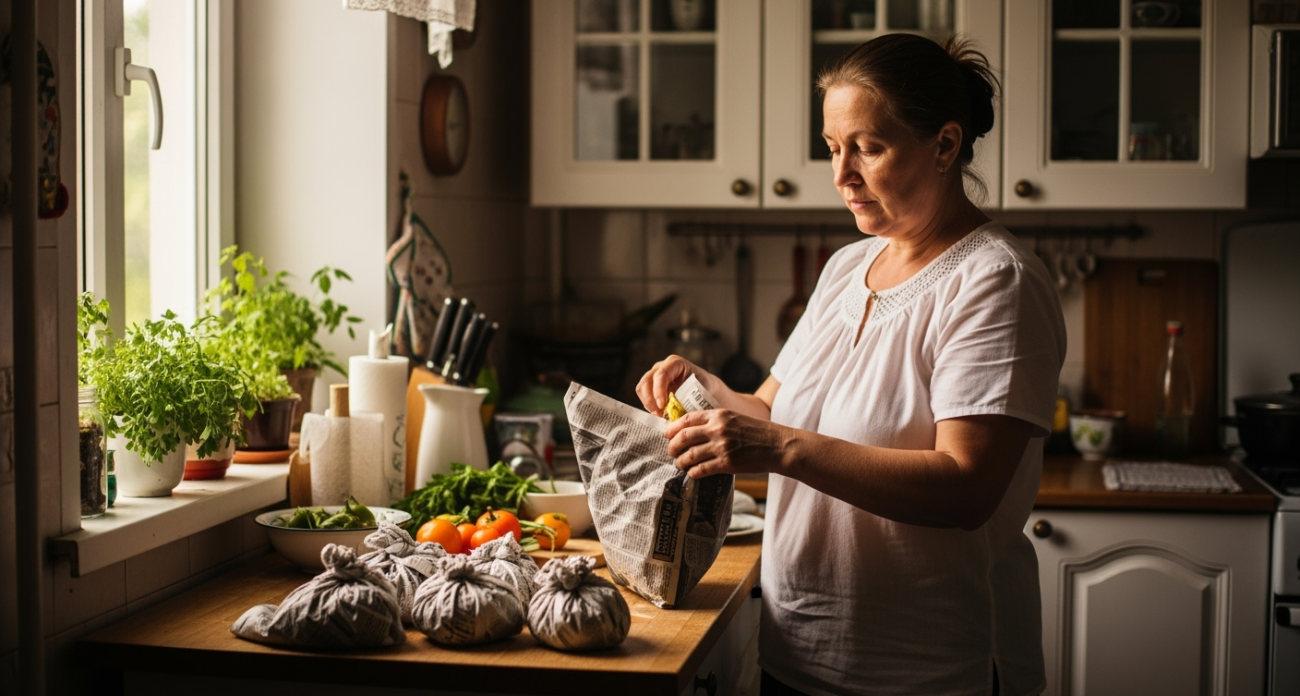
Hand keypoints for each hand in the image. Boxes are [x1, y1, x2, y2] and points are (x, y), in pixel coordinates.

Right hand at [636, 354, 708, 415]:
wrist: (707, 390)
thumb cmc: (706, 389)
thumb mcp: (701, 392)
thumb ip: (688, 399)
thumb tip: (675, 414)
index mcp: (675, 363)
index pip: (661, 375)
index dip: (658, 391)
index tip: (662, 406)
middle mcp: (662, 367)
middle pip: (647, 381)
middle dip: (650, 400)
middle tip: (660, 415)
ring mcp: (655, 376)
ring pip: (642, 389)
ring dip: (649, 404)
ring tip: (661, 416)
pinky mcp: (652, 387)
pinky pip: (644, 397)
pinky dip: (650, 407)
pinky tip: (661, 414)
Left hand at [664, 409, 787, 478]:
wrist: (778, 445)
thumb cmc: (758, 432)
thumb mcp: (735, 418)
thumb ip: (716, 421)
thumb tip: (694, 431)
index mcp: (719, 415)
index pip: (688, 419)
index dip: (673, 427)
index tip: (667, 434)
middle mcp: (717, 429)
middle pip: (684, 437)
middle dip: (673, 446)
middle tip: (670, 451)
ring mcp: (721, 447)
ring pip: (690, 455)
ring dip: (681, 461)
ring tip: (680, 464)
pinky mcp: (727, 463)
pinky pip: (702, 469)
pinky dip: (693, 472)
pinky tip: (692, 473)